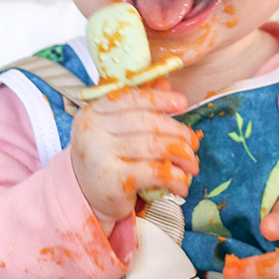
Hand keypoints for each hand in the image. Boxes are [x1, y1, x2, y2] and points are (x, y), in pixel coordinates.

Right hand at [70, 82, 199, 234]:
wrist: (85, 196)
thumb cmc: (105, 157)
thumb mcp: (115, 129)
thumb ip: (137, 107)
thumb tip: (165, 82)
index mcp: (92, 112)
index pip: (130, 98)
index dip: (159, 99)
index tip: (182, 103)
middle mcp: (93, 130)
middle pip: (147, 122)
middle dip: (177, 131)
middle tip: (193, 142)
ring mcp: (101, 155)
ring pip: (154, 146)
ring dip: (181, 155)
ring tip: (192, 163)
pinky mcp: (114, 180)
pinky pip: (155, 172)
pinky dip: (175, 177)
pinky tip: (182, 183)